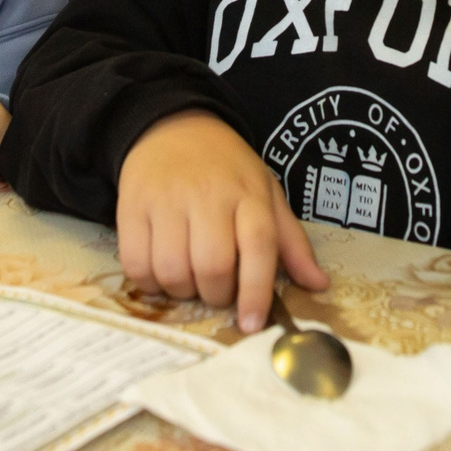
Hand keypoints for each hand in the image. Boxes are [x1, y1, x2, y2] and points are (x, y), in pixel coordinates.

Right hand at [116, 110, 326, 332]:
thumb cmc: (227, 169)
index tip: (253, 323)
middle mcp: (208, 195)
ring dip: (182, 291)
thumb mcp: (267, 194)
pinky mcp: (131, 206)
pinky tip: (161, 272)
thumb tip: (318, 285)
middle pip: (213, 266)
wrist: (172, 127)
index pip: (259, 246)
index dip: (257, 291)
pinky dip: (149, 282)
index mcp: (249, 193)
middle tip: (218, 291)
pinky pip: (136, 264)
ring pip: (172, 271)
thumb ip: (291, 242)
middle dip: (217, 295)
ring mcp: (166, 200)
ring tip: (190, 279)